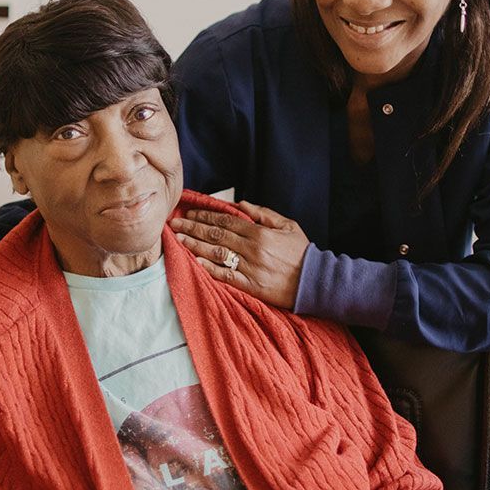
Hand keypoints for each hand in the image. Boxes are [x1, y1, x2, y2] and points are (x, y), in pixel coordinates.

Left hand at [170, 202, 309, 309]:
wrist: (315, 281)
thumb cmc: (301, 252)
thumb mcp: (287, 225)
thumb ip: (263, 213)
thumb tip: (240, 204)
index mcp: (260, 232)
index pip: (226, 221)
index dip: (205, 216)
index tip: (190, 213)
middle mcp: (252, 248)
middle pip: (216, 236)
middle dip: (193, 228)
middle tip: (174, 224)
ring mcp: (251, 268)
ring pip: (217, 254)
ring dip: (195, 246)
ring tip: (179, 240)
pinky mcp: (251, 286)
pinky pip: (226, 276)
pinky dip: (210, 269)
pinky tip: (195, 262)